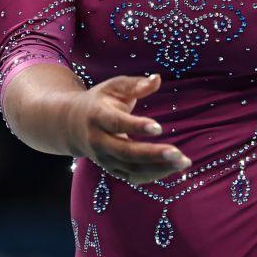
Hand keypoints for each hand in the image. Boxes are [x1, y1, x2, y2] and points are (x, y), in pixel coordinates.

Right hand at [68, 73, 190, 184]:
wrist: (72, 125)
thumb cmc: (100, 101)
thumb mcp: (114, 86)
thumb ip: (135, 84)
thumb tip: (157, 79)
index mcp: (98, 116)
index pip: (117, 123)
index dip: (136, 126)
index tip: (159, 127)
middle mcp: (98, 141)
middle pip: (125, 152)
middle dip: (152, 154)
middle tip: (177, 153)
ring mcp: (104, 159)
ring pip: (131, 169)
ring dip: (158, 168)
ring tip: (183, 162)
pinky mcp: (112, 169)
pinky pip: (133, 177)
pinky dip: (154, 175)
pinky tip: (174, 168)